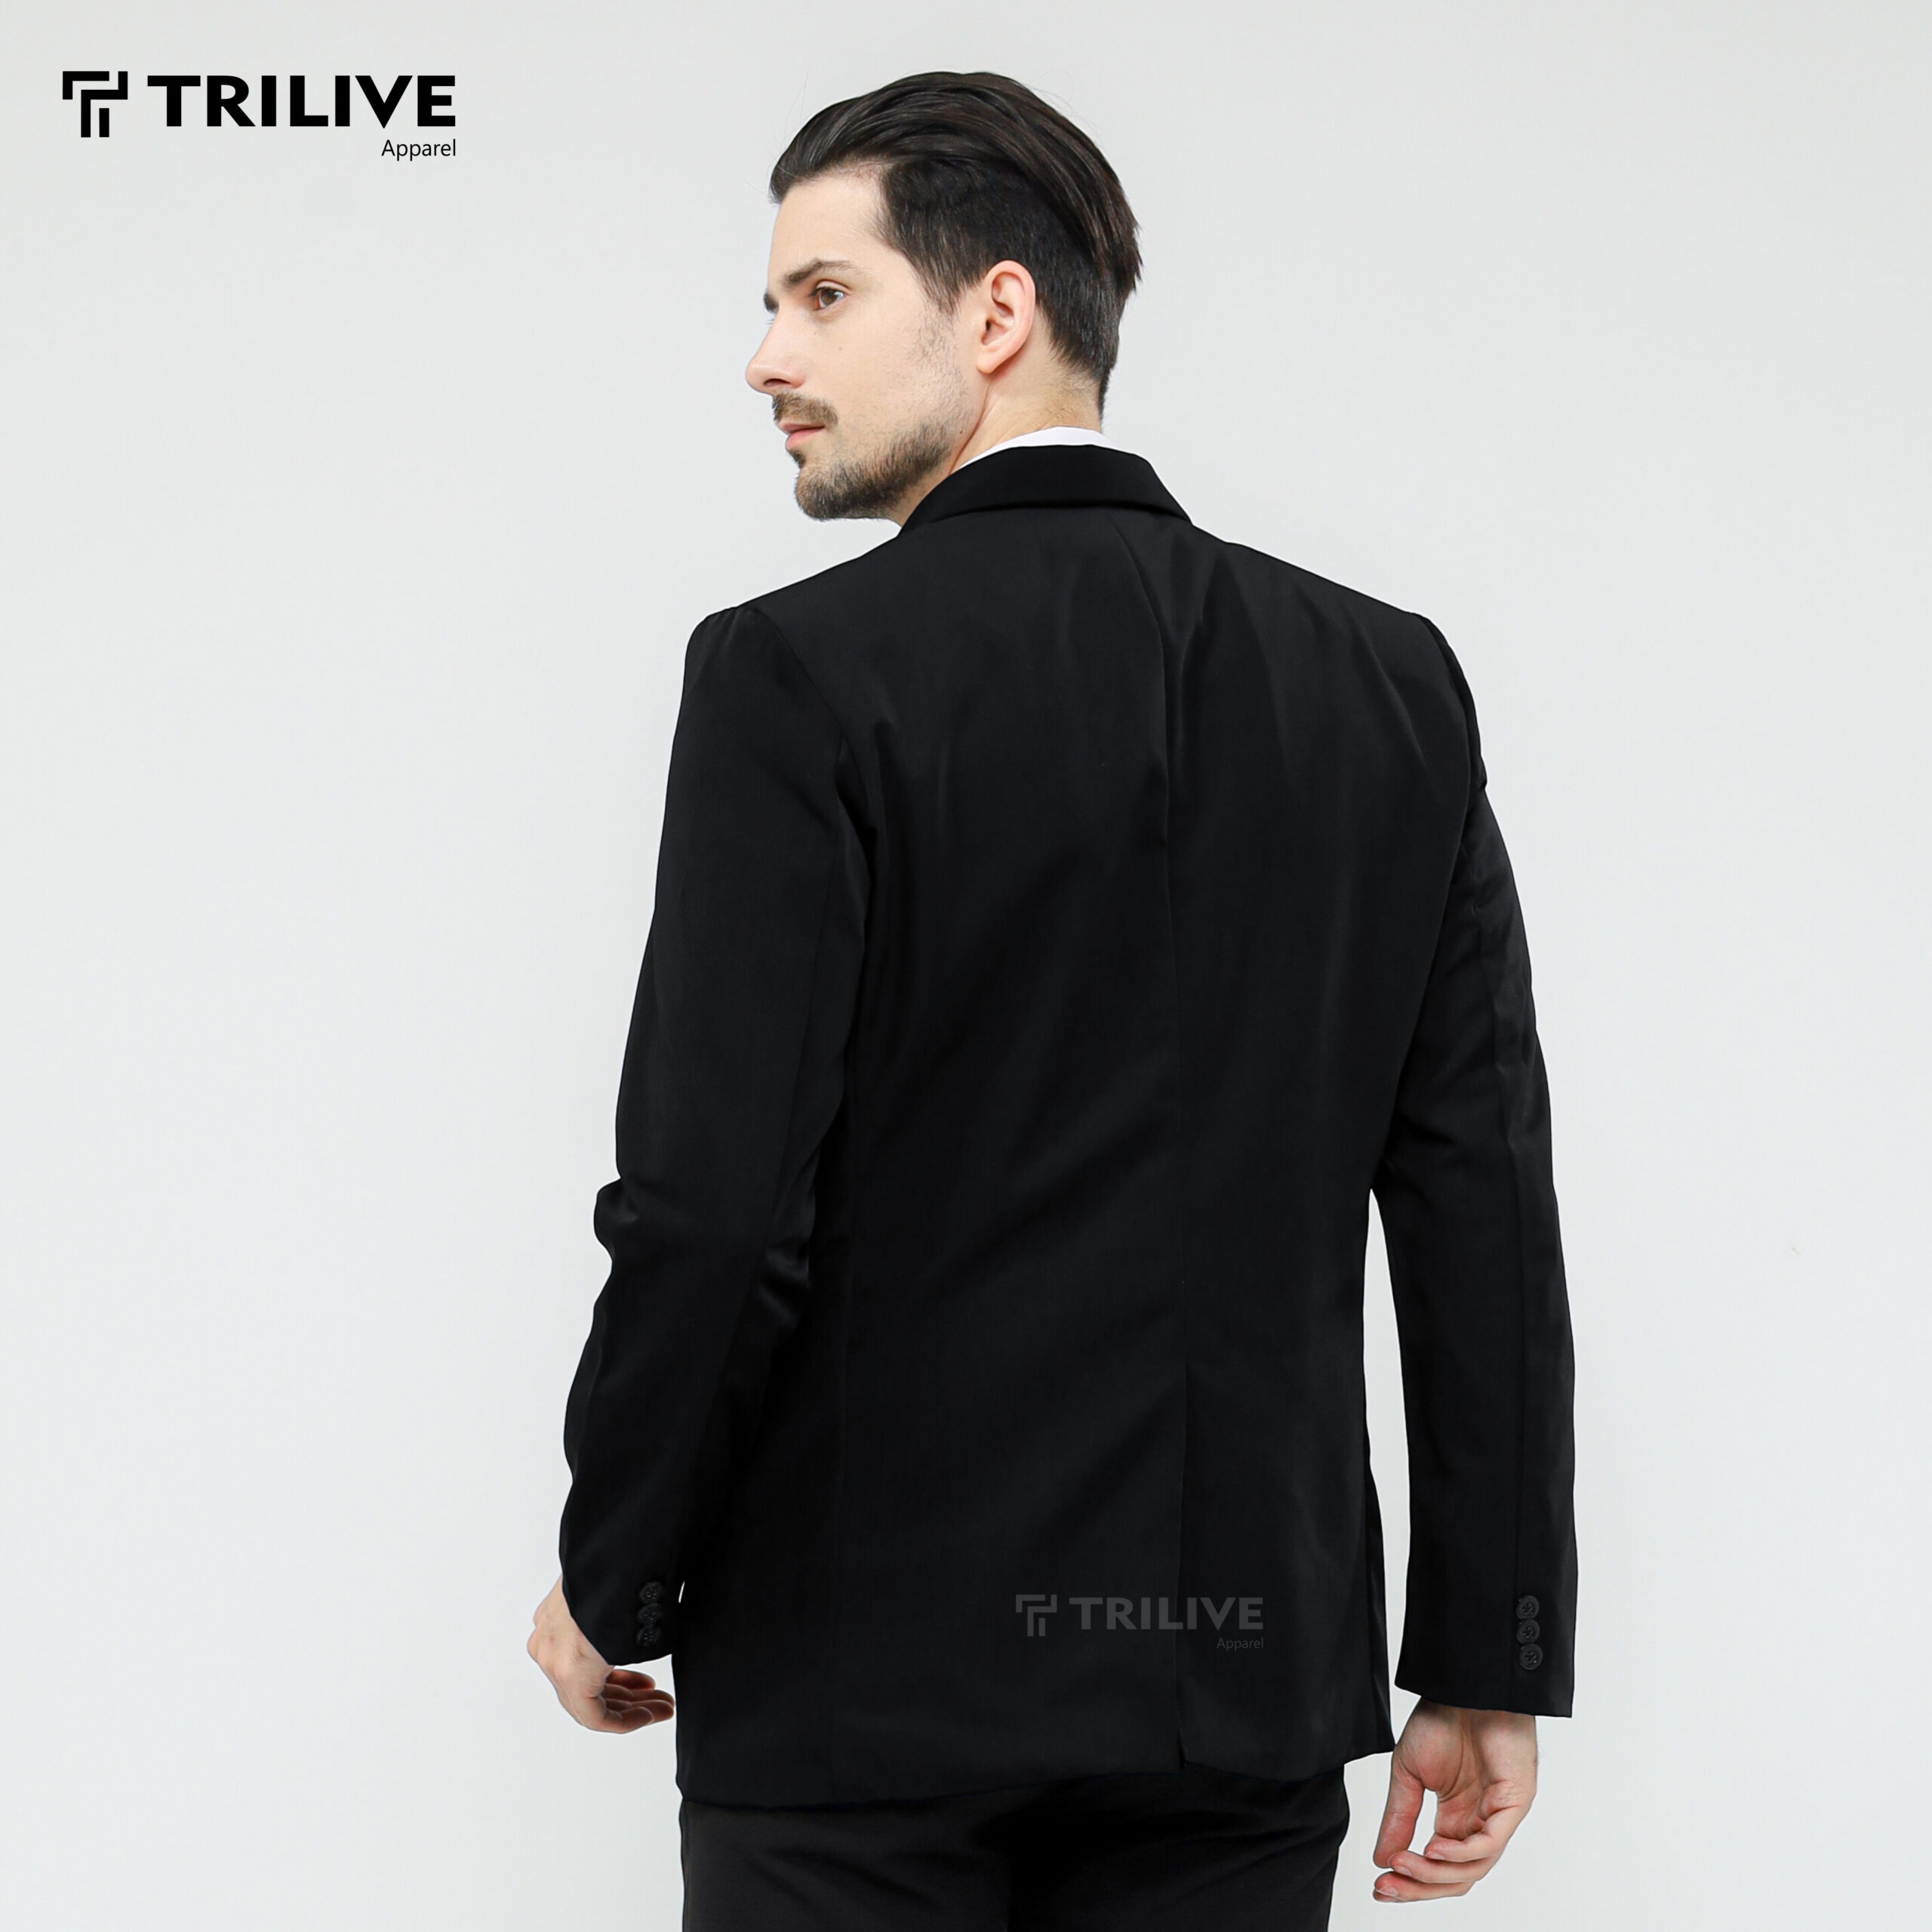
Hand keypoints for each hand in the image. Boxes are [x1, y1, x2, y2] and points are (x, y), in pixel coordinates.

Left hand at [527, 1575, 675, 1732]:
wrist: (618, 1552)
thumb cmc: (623, 1561)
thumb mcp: (614, 1590)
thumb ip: (613, 1615)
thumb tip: (640, 1615)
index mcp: (555, 1619)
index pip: (582, 1663)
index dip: (620, 1679)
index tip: (648, 1684)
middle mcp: (549, 1642)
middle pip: (587, 1685)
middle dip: (629, 1695)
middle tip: (658, 1698)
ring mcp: (555, 1659)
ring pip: (590, 1702)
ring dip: (632, 1709)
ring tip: (664, 1708)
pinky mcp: (570, 1673)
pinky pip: (593, 1714)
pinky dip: (624, 1720)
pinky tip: (651, 1715)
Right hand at [1371, 1701, 1535, 1901]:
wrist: (1464, 1686)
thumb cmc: (1442, 1720)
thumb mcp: (1408, 1774)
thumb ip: (1399, 1817)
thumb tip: (1381, 1859)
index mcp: (1456, 1818)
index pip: (1437, 1866)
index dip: (1409, 1881)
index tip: (1377, 1885)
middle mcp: (1478, 1823)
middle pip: (1455, 1877)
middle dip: (1419, 1887)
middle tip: (1385, 1887)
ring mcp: (1498, 1816)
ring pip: (1472, 1867)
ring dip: (1435, 1873)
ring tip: (1403, 1864)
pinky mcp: (1515, 1804)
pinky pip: (1490, 1843)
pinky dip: (1462, 1853)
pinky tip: (1432, 1849)